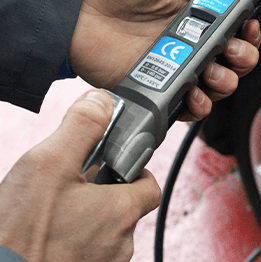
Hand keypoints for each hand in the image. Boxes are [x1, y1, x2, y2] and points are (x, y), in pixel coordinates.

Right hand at [0, 90, 160, 261]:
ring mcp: (105, 261)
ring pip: (109, 227)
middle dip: (107, 189)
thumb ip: (82, 126)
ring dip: (92, 214)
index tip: (115, 165)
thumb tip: (101, 101)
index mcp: (121, 211)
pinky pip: (93, 247)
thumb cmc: (22, 230)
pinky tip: (55, 229)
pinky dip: (81, 235)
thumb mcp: (50, 163)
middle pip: (128, 204)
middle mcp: (121, 241)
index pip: (151, 185)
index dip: (136, 171)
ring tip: (61, 207)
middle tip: (78, 183)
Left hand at [69, 0, 260, 120]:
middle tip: (232, 51)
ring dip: (225, 83)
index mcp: (194, 18)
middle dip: (243, 59)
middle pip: (232, 62)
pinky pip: (186, 106)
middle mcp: (189, 44)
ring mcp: (174, 68)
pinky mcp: (156, 87)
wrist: (77, 9)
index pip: (234, 30)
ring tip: (211, 72)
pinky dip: (198, 106)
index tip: (248, 28)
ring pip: (216, 86)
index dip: (248, 33)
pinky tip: (195, 95)